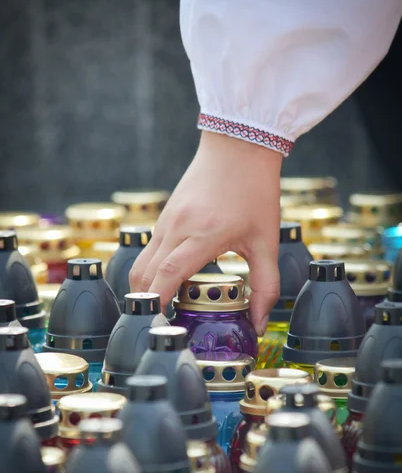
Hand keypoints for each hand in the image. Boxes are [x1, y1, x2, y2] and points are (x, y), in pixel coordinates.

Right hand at [129, 131, 281, 335]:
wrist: (239, 146)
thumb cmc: (255, 191)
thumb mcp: (267, 241)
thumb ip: (265, 285)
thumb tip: (259, 324)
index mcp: (204, 234)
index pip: (168, 274)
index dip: (158, 302)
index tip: (158, 325)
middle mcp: (177, 227)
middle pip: (144, 274)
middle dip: (146, 303)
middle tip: (159, 326)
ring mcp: (167, 219)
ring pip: (141, 262)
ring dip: (146, 287)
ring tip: (162, 308)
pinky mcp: (165, 215)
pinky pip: (148, 249)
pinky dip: (151, 270)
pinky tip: (169, 281)